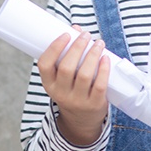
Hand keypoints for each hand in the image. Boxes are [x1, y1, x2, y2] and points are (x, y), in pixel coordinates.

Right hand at [37, 25, 110, 145]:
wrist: (81, 121)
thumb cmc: (71, 91)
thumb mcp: (62, 79)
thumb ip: (67, 55)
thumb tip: (76, 29)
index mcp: (49, 85)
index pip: (45, 65)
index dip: (54, 48)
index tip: (66, 34)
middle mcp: (61, 93)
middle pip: (67, 67)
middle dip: (77, 47)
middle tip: (85, 35)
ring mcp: (78, 100)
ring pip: (85, 75)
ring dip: (92, 55)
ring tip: (98, 43)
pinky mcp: (95, 104)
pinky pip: (100, 85)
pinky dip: (103, 69)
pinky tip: (105, 58)